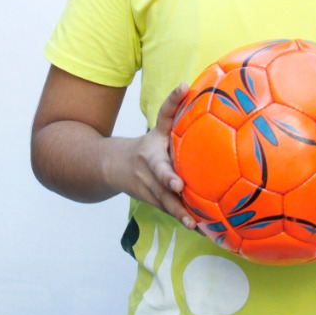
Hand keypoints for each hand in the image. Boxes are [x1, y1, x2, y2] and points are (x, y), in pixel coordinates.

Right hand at [105, 83, 197, 229]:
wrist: (113, 167)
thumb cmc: (147, 145)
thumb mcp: (157, 127)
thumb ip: (171, 108)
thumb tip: (187, 84)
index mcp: (153, 146)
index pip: (161, 132)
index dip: (166, 138)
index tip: (179, 127)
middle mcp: (149, 167)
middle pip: (159, 175)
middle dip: (168, 183)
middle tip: (179, 187)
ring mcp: (149, 187)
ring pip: (164, 200)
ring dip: (179, 212)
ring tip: (194, 223)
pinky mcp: (154, 202)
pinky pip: (171, 211)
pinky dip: (183, 219)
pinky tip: (202, 229)